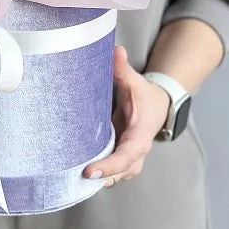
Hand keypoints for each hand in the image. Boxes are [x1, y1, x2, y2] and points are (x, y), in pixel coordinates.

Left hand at [83, 45, 170, 185]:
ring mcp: (129, 157)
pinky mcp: (120, 157)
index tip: (90, 171)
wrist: (157, 105)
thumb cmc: (144, 95)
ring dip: (97, 178)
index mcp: (140, 135)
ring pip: (115, 175)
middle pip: (120, 172)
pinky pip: (110, 171)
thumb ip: (123, 68)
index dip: (110, 165)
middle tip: (74, 178)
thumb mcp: (135, 81)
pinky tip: (74, 172)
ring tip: (70, 178)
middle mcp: (136, 151)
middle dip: (100, 176)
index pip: (127, 155)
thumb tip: (116, 51)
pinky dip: (97, 173)